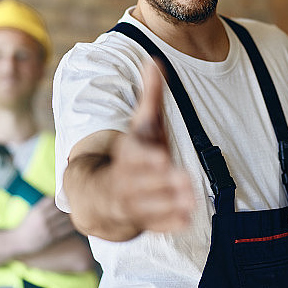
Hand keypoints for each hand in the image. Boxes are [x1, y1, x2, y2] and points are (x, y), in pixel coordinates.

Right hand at [13, 197, 75, 254]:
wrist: (18, 241)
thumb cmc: (26, 226)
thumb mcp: (32, 212)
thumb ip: (43, 205)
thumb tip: (57, 199)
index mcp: (38, 209)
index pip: (53, 199)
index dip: (61, 198)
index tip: (66, 198)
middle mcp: (43, 217)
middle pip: (61, 208)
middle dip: (69, 207)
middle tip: (76, 205)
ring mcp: (48, 227)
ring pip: (66, 218)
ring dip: (73, 216)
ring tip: (78, 214)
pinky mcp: (51, 237)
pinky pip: (66, 229)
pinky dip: (72, 226)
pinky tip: (76, 224)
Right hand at [107, 61, 194, 233]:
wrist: (96, 196)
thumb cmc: (129, 155)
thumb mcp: (140, 127)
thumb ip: (150, 98)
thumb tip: (155, 61)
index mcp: (124, 154)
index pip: (131, 156)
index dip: (145, 157)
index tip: (162, 157)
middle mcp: (123, 180)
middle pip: (139, 183)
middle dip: (161, 182)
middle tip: (185, 180)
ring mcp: (128, 204)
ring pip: (145, 206)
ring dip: (167, 204)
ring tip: (190, 200)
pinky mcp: (136, 223)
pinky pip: (150, 226)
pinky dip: (166, 224)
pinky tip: (185, 221)